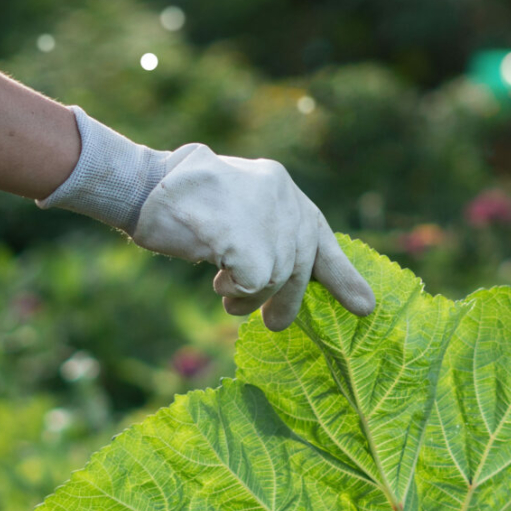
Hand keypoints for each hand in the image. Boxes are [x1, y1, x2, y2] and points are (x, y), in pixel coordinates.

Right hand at [37, 108, 374, 330]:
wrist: (143, 186)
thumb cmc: (181, 205)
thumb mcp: (236, 213)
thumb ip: (266, 235)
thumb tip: (283, 284)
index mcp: (282, 189)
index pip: (320, 236)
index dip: (342, 275)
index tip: (366, 308)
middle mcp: (283, 197)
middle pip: (301, 265)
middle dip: (288, 300)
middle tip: (276, 324)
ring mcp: (266, 216)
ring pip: (277, 278)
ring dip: (250, 295)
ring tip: (225, 292)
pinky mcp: (248, 238)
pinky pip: (256, 283)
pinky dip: (239, 290)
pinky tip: (221, 282)